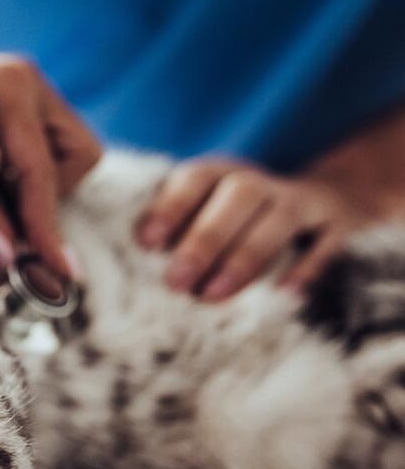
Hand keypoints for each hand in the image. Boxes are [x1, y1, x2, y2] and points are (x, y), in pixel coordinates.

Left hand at [0, 36, 100, 277]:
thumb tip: (9, 260)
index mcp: (8, 88)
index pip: (42, 173)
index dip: (47, 228)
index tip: (60, 274)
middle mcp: (29, 81)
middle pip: (80, 156)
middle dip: (51, 197)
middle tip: (7, 223)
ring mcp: (28, 86)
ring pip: (69, 152)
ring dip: (42, 188)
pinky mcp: (18, 99)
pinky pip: (46, 145)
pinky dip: (27, 176)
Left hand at [137, 159, 367, 299]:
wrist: (320, 198)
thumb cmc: (233, 216)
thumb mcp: (203, 211)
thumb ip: (173, 230)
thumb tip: (134, 261)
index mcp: (220, 173)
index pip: (196, 178)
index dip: (171, 207)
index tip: (146, 243)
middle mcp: (259, 181)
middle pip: (238, 196)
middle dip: (205, 240)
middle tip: (176, 282)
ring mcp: (300, 201)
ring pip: (279, 219)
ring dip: (245, 258)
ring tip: (213, 295)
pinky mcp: (334, 225)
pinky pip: (325, 243)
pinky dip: (307, 268)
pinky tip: (284, 294)